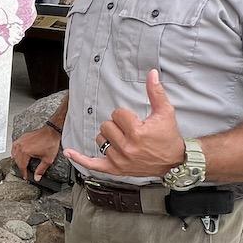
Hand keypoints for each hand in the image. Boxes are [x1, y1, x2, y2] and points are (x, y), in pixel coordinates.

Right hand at [10, 123, 61, 182]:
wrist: (52, 131)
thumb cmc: (50, 142)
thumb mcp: (47, 159)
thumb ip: (41, 170)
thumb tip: (37, 177)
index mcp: (25, 152)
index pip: (22, 166)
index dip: (24, 173)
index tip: (25, 177)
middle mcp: (21, 146)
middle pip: (17, 161)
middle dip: (20, 168)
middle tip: (24, 173)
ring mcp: (20, 141)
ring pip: (14, 154)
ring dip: (17, 160)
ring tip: (20, 165)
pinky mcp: (22, 137)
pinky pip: (14, 146)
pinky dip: (15, 152)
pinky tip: (16, 154)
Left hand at [64, 68, 185, 178]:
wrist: (173, 162)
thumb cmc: (168, 137)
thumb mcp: (165, 112)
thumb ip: (156, 92)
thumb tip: (152, 73)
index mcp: (137, 133)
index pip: (117, 114)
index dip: (126, 115)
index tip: (136, 121)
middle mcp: (127, 148)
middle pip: (106, 126)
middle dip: (117, 125)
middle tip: (130, 130)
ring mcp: (119, 160)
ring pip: (99, 140)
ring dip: (108, 137)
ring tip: (122, 139)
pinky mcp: (115, 169)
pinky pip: (93, 164)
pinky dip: (80, 158)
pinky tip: (69, 152)